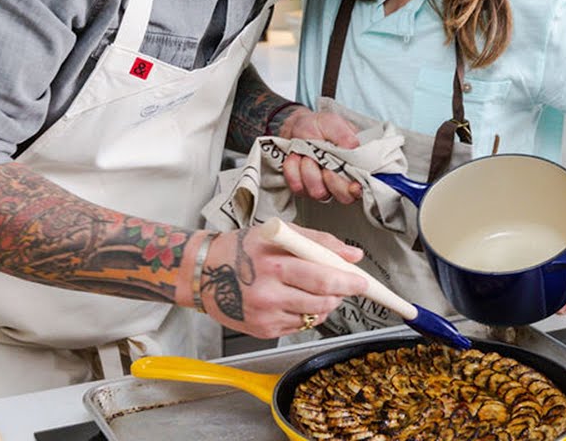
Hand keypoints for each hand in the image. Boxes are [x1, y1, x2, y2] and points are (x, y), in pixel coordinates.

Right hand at [198, 224, 367, 337]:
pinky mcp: (262, 331)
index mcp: (274, 264)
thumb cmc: (240, 249)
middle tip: (342, 285)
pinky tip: (292, 299)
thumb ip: (318, 242)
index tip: (362, 282)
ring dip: (324, 305)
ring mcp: (265, 316)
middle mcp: (269, 293)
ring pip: (313, 317)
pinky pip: (298, 326)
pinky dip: (305, 314)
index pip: (322, 278)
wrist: (202, 272)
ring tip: (313, 289)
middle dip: (340, 295)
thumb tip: (351, 254)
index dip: (347, 282)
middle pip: (321, 302)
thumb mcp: (278, 234)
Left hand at [279, 107, 363, 204]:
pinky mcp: (303, 189)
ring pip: (318, 193)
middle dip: (330, 177)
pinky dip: (293, 170)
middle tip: (320, 157)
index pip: (362, 188)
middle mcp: (342, 181)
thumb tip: (352, 146)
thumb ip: (343, 133)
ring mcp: (322, 187)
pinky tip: (295, 158)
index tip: (353, 185)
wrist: (294, 129)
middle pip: (344, 196)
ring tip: (306, 153)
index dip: (357, 189)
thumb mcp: (331, 122)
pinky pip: (298, 187)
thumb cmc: (316, 126)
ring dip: (309, 170)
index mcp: (355, 165)